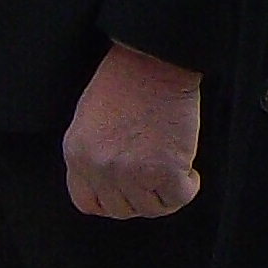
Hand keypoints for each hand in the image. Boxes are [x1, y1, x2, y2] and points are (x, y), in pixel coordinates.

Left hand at [61, 40, 202, 219]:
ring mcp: (131, 173)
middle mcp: (99, 168)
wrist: (154, 59)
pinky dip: (187, 188)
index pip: (87, 202)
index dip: (110, 201)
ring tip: (175, 175)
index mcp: (77, 154)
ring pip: (150, 208)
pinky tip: (189, 173)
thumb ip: (95, 152)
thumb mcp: (90, 117)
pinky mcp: (164, 170)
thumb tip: (113, 180)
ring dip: (165, 195)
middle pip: (121, 208)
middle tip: (156, 181)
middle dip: (140, 198)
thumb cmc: (127, 77)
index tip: (127, 193)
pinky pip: (177, 198)